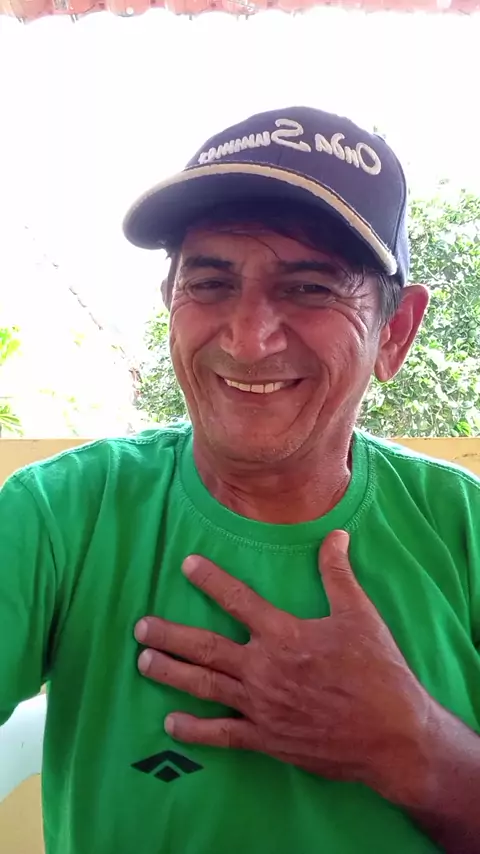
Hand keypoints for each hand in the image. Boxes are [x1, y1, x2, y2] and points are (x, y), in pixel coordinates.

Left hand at [134, 531, 431, 801]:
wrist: (392, 736)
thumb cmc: (377, 672)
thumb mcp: (360, 616)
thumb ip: (338, 575)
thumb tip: (334, 535)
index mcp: (284, 635)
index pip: (238, 600)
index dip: (211, 580)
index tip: (186, 565)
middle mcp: (263, 669)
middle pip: (206, 648)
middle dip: (170, 636)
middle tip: (141, 628)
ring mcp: (261, 707)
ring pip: (204, 687)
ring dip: (171, 674)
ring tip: (144, 663)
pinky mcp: (266, 739)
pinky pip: (222, 734)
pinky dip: (195, 730)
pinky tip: (171, 724)